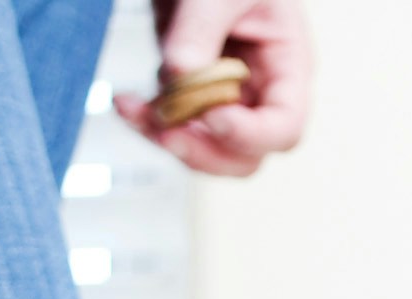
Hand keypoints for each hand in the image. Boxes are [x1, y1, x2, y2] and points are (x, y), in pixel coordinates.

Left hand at [118, 0, 311, 178]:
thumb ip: (200, 30)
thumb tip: (176, 74)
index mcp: (287, 67)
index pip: (284, 126)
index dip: (252, 134)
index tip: (215, 118)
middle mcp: (259, 91)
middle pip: (245, 155)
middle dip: (205, 151)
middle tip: (168, 133)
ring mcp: (222, 96)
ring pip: (204, 147)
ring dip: (165, 137)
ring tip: (132, 110)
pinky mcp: (188, 91)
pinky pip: (171, 123)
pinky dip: (145, 120)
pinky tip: (124, 102)